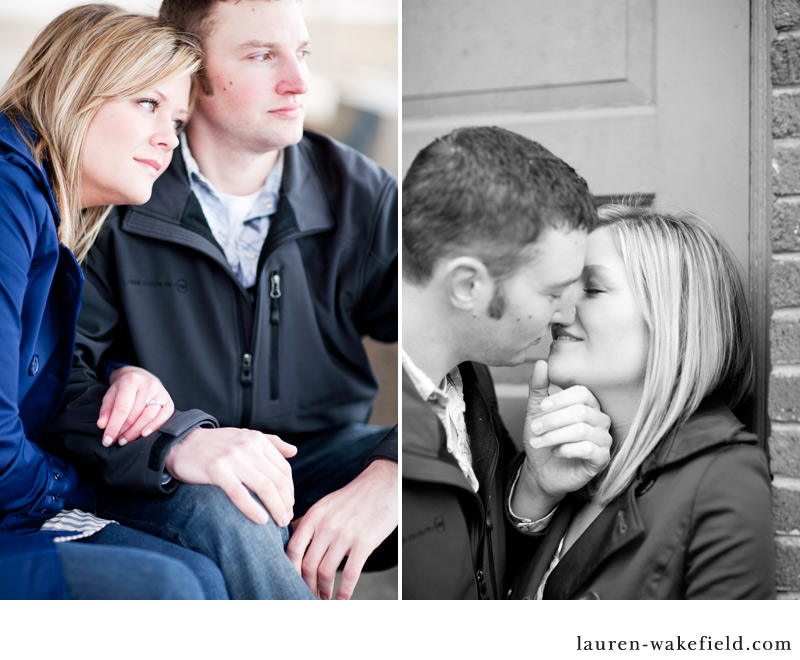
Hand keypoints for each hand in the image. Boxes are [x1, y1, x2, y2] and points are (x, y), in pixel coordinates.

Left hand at [99, 366, 174, 446]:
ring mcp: (160, 392)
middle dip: (123, 431)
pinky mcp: (169, 400)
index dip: (114, 426)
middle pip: (135, 414)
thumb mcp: (111, 395)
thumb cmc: (124, 389)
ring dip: (135, 432)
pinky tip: (144, 434)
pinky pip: (164, 417)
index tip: (107, 440)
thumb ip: (106, 410)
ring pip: (148, 417)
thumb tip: (102, 425)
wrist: (141, 377)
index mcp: (131, 380)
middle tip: (116, 441)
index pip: (122, 408)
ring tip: (125, 440)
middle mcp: (148, 385)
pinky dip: (154, 427)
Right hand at [165, 427, 295, 525]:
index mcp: (257, 440)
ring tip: (279, 522)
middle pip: (278, 479)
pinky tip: (261, 520)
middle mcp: (248, 446)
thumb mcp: (244, 437)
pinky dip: (253, 509)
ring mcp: (232, 458)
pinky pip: (240, 493)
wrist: (180, 444)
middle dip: (286, 501)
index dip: (290, 489)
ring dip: (276, 508)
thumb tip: (294, 451)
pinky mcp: (216, 470)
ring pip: (264, 487)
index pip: (283, 468)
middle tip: (286, 518)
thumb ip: (270, 442)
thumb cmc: (215, 445)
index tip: (289, 504)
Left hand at [286, 459, 396, 600]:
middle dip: (306, 585)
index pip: (293, 548)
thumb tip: (291, 537)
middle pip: (307, 564)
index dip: (290, 570)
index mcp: (314, 515)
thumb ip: (309, 521)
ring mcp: (345, 534)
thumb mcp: (326, 504)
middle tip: (308, 595)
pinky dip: (344, 591)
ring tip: (324, 598)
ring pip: (326, 572)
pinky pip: (350, 573)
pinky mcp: (364, 542)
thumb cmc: (355, 496)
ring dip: (323, 590)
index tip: (291, 581)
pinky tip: (342, 598)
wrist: (383, 483)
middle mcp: (327, 525)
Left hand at [513, 360, 611, 518]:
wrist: (541, 469)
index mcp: (588, 404)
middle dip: (553, 420)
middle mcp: (600, 419)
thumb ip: (538, 387)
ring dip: (556, 435)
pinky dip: (568, 449)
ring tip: (539, 441)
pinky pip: (589, 449)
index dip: (561, 398)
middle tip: (534, 428)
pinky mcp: (602, 459)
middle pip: (581, 412)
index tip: (542, 407)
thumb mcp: (536, 410)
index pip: (582, 393)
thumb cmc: (543, 437)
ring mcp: (603, 439)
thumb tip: (542, 362)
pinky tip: (556, 451)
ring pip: (583, 431)